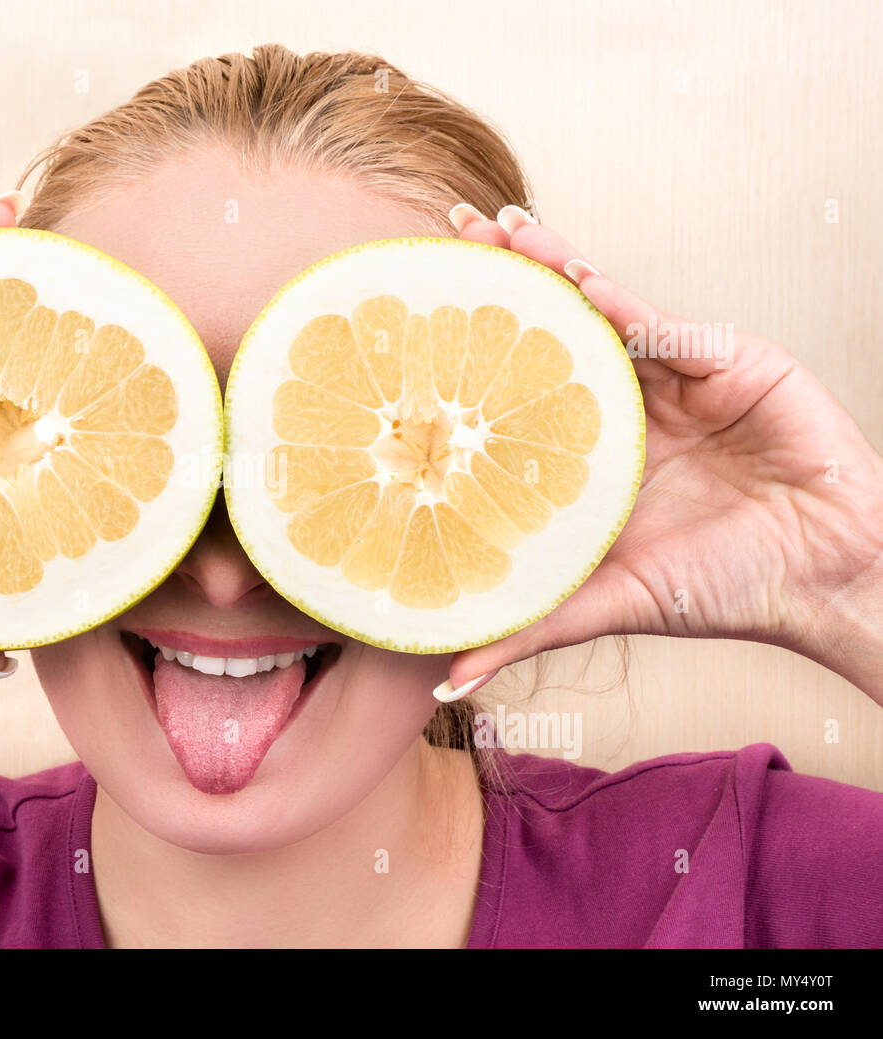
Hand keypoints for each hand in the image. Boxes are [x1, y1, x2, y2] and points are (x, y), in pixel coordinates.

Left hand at [442, 205, 882, 701]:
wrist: (822, 581)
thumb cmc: (720, 589)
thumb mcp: (605, 602)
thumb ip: (530, 625)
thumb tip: (445, 677)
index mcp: (594, 449)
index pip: (522, 383)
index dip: (473, 348)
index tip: (417, 318)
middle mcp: (628, 402)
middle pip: (555, 328)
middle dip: (507, 278)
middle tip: (450, 234)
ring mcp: (677, 376)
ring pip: (604, 308)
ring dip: (553, 266)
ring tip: (500, 231)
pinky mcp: (730, 360)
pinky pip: (665, 326)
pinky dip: (622, 304)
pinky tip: (577, 280)